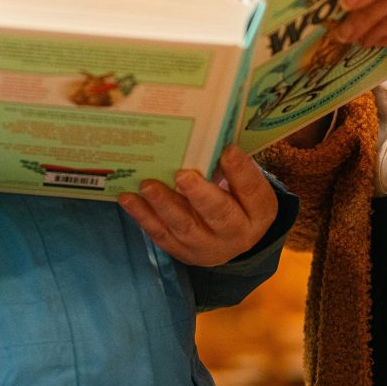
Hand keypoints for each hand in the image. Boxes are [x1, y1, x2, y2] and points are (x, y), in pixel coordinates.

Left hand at [118, 146, 278, 265]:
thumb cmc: (236, 199)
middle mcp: (236, 233)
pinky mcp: (182, 251)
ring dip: (164, 205)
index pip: (252, 191)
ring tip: (147, 185)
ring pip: (185, 227)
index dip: (241, 171)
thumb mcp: (244, 185)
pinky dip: (143, 216)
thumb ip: (230, 166)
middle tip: (182, 175)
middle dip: (200, 195)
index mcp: (258, 211)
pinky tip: (128, 198)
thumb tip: (208, 134)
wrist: (229, 239)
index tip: (228, 149)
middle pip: (219, 214)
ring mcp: (207, 246)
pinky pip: (161, 234)